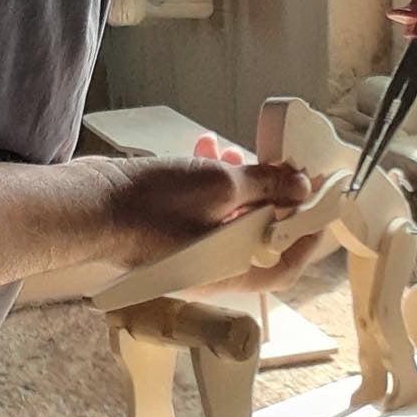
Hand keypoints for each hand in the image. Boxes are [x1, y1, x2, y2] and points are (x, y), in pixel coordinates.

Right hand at [87, 150, 311, 284]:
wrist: (91, 205)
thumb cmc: (155, 204)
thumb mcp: (219, 186)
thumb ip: (265, 185)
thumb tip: (302, 186)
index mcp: (231, 270)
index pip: (286, 265)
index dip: (309, 236)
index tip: (324, 205)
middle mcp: (214, 268)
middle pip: (262, 237)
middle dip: (276, 198)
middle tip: (287, 166)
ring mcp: (191, 251)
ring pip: (232, 218)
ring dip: (242, 182)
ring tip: (236, 147)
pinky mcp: (173, 231)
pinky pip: (205, 209)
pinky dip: (213, 182)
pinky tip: (206, 146)